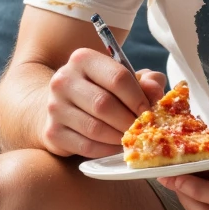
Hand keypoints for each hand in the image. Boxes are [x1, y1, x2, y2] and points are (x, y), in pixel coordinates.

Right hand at [44, 51, 165, 158]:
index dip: (139, 98)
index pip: (117, 77)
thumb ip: (145, 81)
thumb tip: (156, 89)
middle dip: (128, 121)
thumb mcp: (123, 79)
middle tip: (142, 130)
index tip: (149, 112)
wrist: (61, 105)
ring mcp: (54, 107)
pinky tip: (115, 147)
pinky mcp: (52, 132)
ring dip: (118, 137)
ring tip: (129, 139)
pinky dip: (106, 150)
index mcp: (83, 59)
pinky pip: (86, 146)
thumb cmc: (99, 90)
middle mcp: (63, 79)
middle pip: (104, 104)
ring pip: (95, 128)